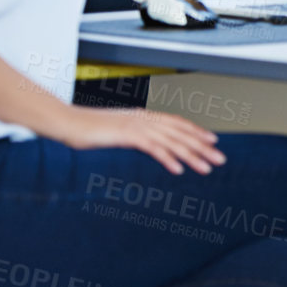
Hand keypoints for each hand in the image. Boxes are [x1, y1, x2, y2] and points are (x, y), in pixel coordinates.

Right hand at [54, 107, 225, 174]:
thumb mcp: (115, 130)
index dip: (196, 132)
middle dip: (202, 146)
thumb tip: (144, 141)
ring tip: (207, 168)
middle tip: (221, 159)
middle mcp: (144, 119)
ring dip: (191, 156)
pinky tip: (178, 169)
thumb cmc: (88, 129)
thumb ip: (131, 134)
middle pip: (180, 133)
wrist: (66, 122)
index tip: (213, 141)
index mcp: (143, 116)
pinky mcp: (126, 135)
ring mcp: (136, 126)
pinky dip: (168, 158)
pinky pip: (153, 148)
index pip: (177, 124)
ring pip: (171, 141)